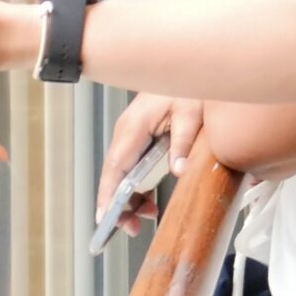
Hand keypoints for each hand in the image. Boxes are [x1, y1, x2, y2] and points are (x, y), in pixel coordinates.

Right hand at [98, 93, 203, 234]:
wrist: (187, 66)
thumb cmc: (186, 86)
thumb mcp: (190, 113)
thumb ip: (183, 141)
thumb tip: (178, 169)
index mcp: (133, 128)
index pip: (115, 167)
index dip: (108, 195)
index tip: (105, 218)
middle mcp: (126, 134)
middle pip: (115, 176)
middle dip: (118, 205)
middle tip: (132, 228)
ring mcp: (131, 137)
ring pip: (122, 175)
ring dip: (129, 198)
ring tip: (145, 218)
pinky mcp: (139, 139)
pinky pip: (131, 168)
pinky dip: (137, 187)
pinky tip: (149, 202)